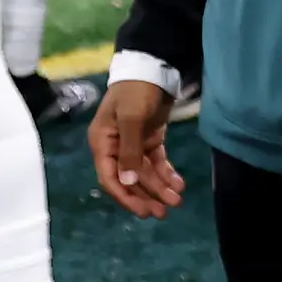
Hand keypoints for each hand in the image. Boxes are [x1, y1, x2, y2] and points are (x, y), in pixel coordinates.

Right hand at [90, 77, 183, 216]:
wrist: (153, 68)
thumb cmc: (136, 91)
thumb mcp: (131, 119)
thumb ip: (130, 152)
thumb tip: (128, 182)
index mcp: (103, 143)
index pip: (109, 177)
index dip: (125, 196)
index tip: (142, 211)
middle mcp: (115, 147)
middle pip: (129, 180)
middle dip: (146, 197)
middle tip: (162, 213)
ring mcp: (134, 145)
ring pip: (145, 174)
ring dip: (160, 188)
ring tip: (177, 201)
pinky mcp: (150, 140)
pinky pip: (157, 163)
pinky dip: (167, 174)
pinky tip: (179, 184)